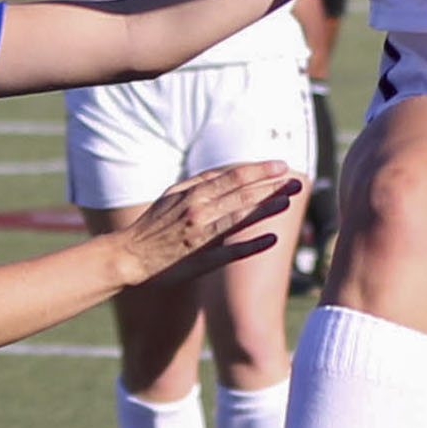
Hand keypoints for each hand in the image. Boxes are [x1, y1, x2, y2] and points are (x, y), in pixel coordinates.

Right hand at [110, 162, 303, 288]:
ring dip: (266, 209)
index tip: (282, 166)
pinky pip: (231, 252)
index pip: (233, 177)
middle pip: (242, 194)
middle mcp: (198, 211)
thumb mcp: (172, 196)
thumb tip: (225, 174)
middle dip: (272, 186)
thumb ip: (199, 184)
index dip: (260, 171)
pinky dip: (253, 245)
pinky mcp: (201, 261)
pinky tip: (272, 239)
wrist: (129, 257)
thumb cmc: (153, 225)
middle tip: (297, 181)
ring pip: (240, 218)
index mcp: (192, 194)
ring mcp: (201, 236)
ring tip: (288, 202)